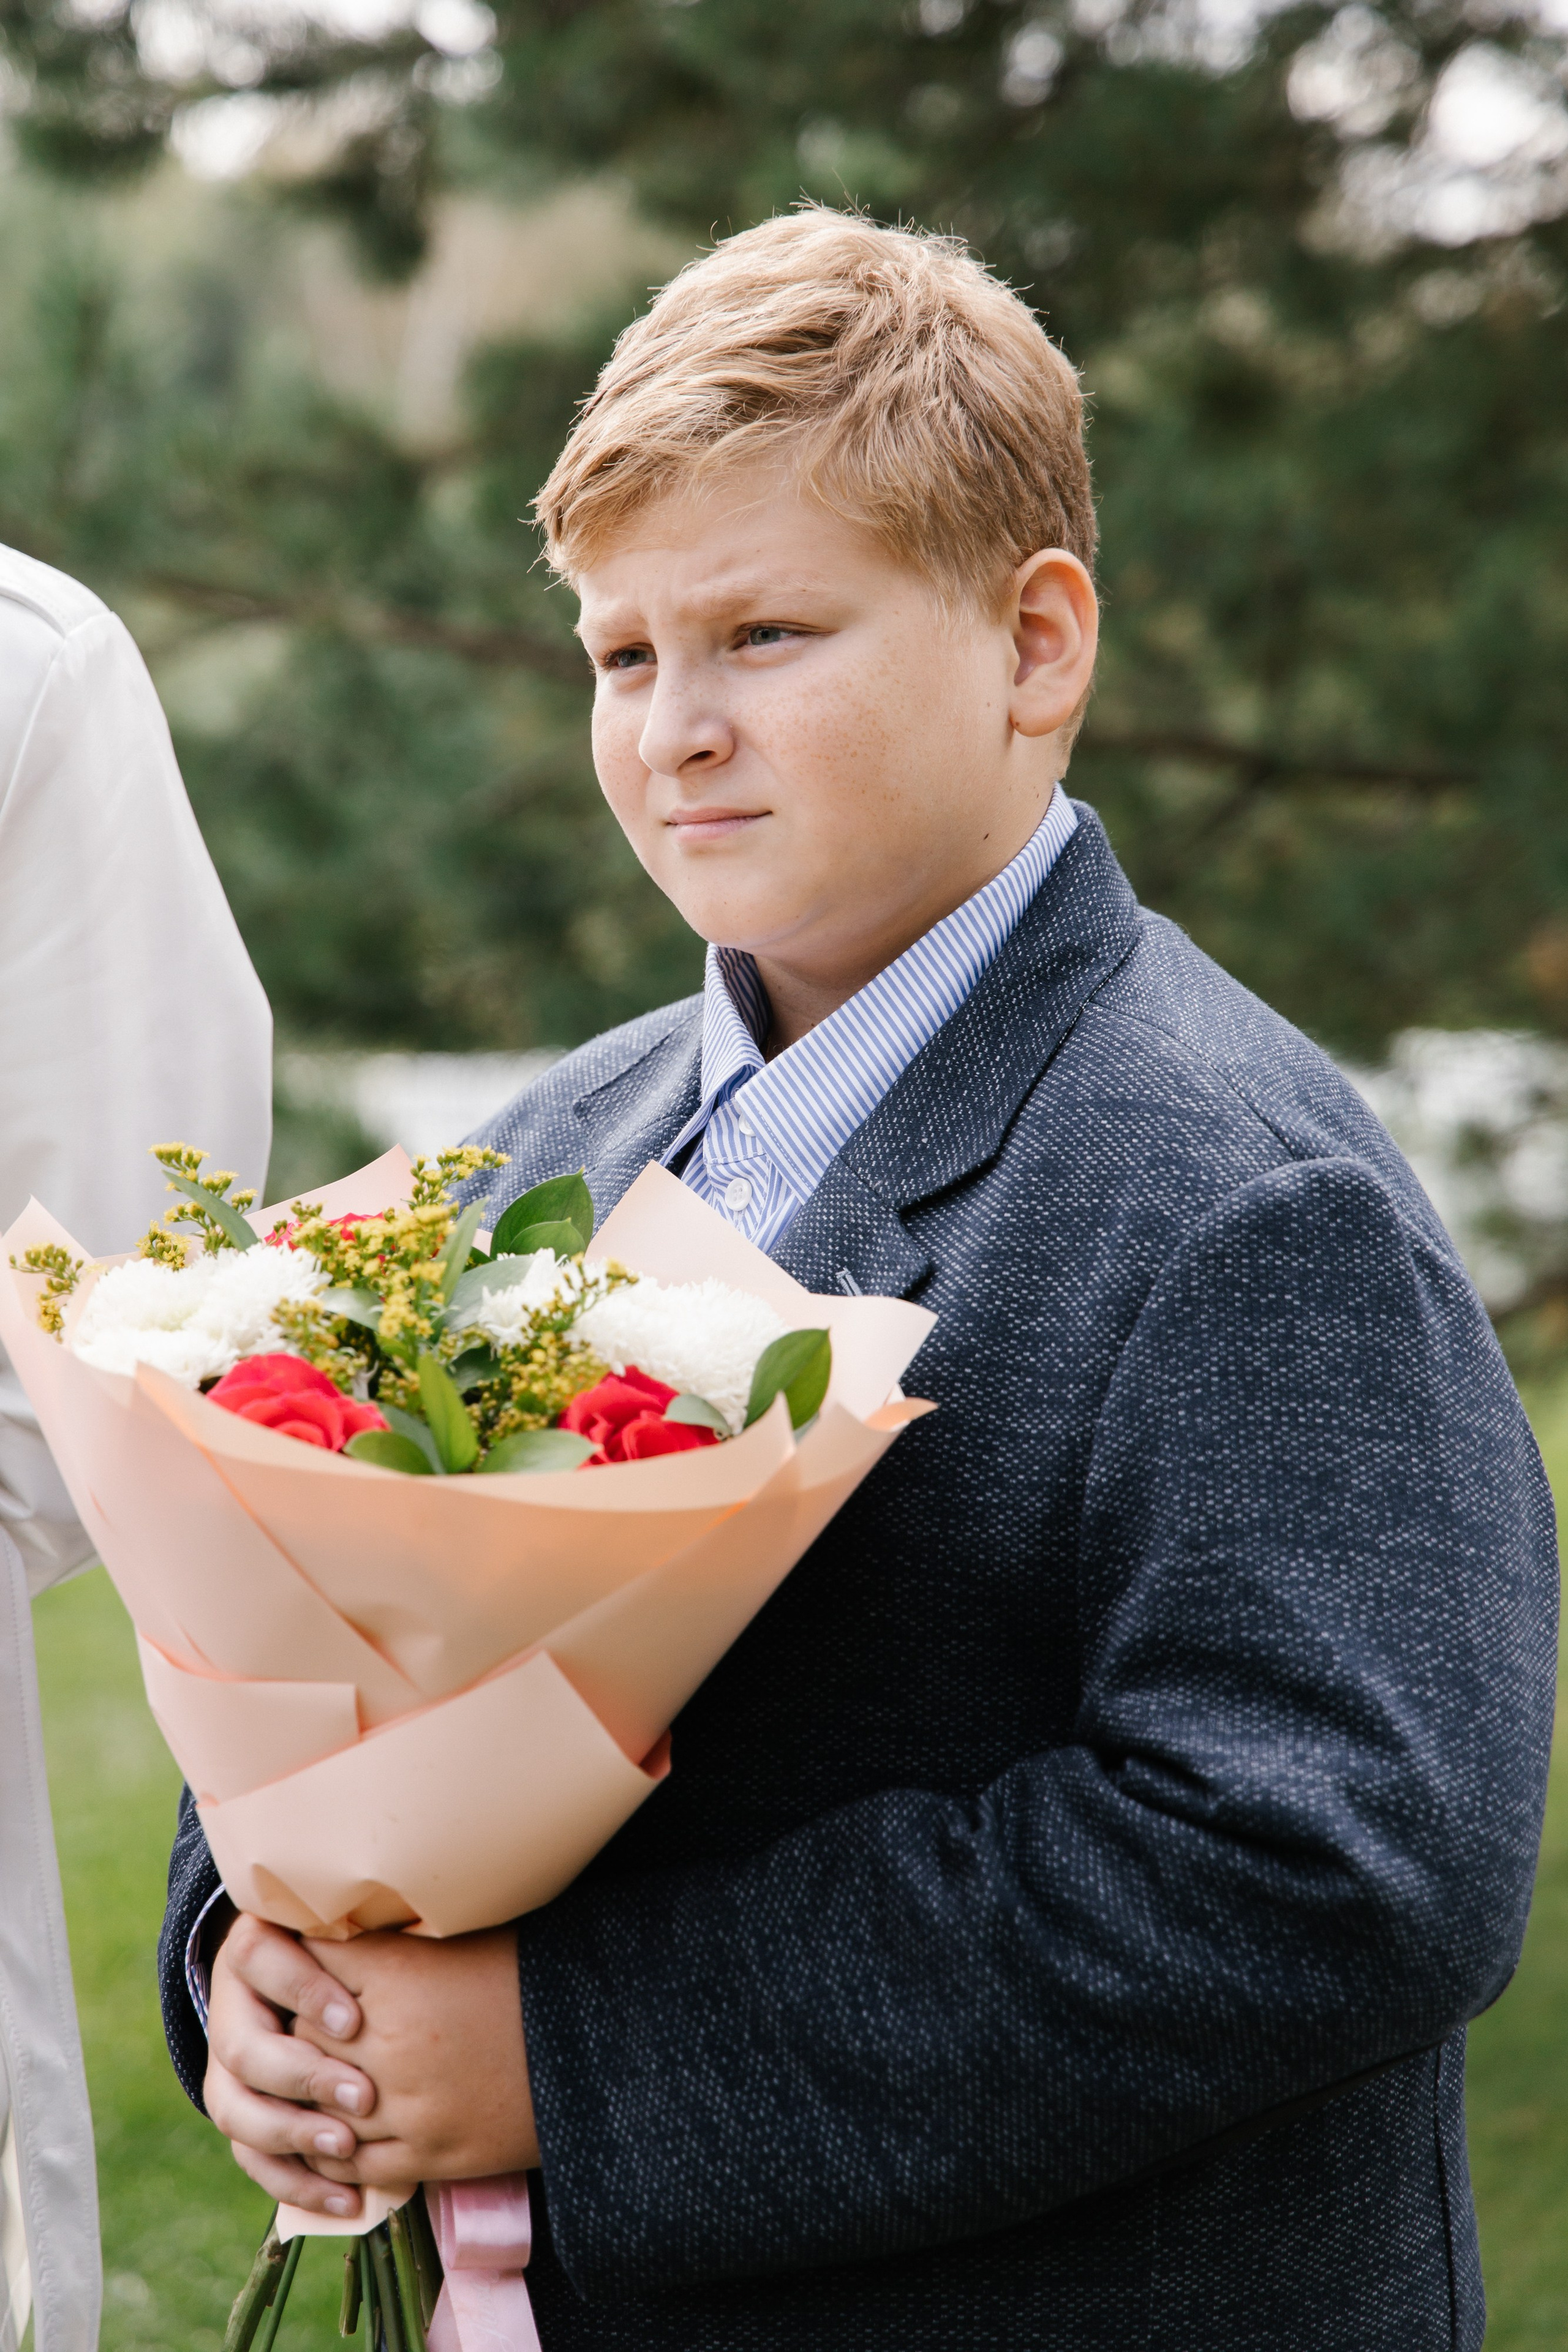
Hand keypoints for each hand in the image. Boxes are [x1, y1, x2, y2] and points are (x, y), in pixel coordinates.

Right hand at [204, 1910, 378, 2218]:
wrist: (305, 1978)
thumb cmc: (352, 1947)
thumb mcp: (354, 1926)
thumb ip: (367, 1927)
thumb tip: (425, 1915)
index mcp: (254, 1948)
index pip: (257, 1958)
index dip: (303, 1990)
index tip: (355, 2022)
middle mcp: (229, 2007)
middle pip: (243, 2048)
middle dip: (304, 2076)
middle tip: (363, 2098)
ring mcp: (225, 2067)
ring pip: (235, 2110)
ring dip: (293, 2135)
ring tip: (348, 2148)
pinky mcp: (237, 2113)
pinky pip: (252, 2158)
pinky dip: (297, 2183)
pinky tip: (346, 2202)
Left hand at [293, 1928, 536, 2189]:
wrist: (595, 2050)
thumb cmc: (534, 1977)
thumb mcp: (468, 1936)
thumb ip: (402, 1936)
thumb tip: (353, 1917)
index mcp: (401, 1977)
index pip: (312, 1963)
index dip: (303, 1959)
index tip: (302, 1955)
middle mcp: (391, 2043)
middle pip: (303, 2035)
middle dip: (303, 2027)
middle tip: (306, 2018)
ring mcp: (407, 2106)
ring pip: (318, 2101)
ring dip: (312, 2090)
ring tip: (313, 2077)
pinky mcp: (427, 2154)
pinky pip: (353, 2159)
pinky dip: (332, 2148)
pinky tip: (332, 2134)